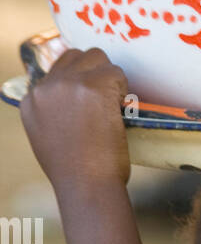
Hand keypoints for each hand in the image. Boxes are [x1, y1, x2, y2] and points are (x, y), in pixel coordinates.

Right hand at [19, 46, 130, 193]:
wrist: (87, 186)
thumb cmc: (75, 173)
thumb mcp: (48, 138)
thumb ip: (54, 113)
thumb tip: (71, 103)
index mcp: (32, 100)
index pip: (57, 71)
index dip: (79, 82)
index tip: (91, 100)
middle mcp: (46, 87)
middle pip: (76, 57)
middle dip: (94, 72)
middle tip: (107, 99)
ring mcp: (69, 84)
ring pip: (97, 57)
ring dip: (109, 77)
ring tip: (114, 104)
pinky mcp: (93, 87)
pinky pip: (116, 73)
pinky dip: (124, 89)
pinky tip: (122, 110)